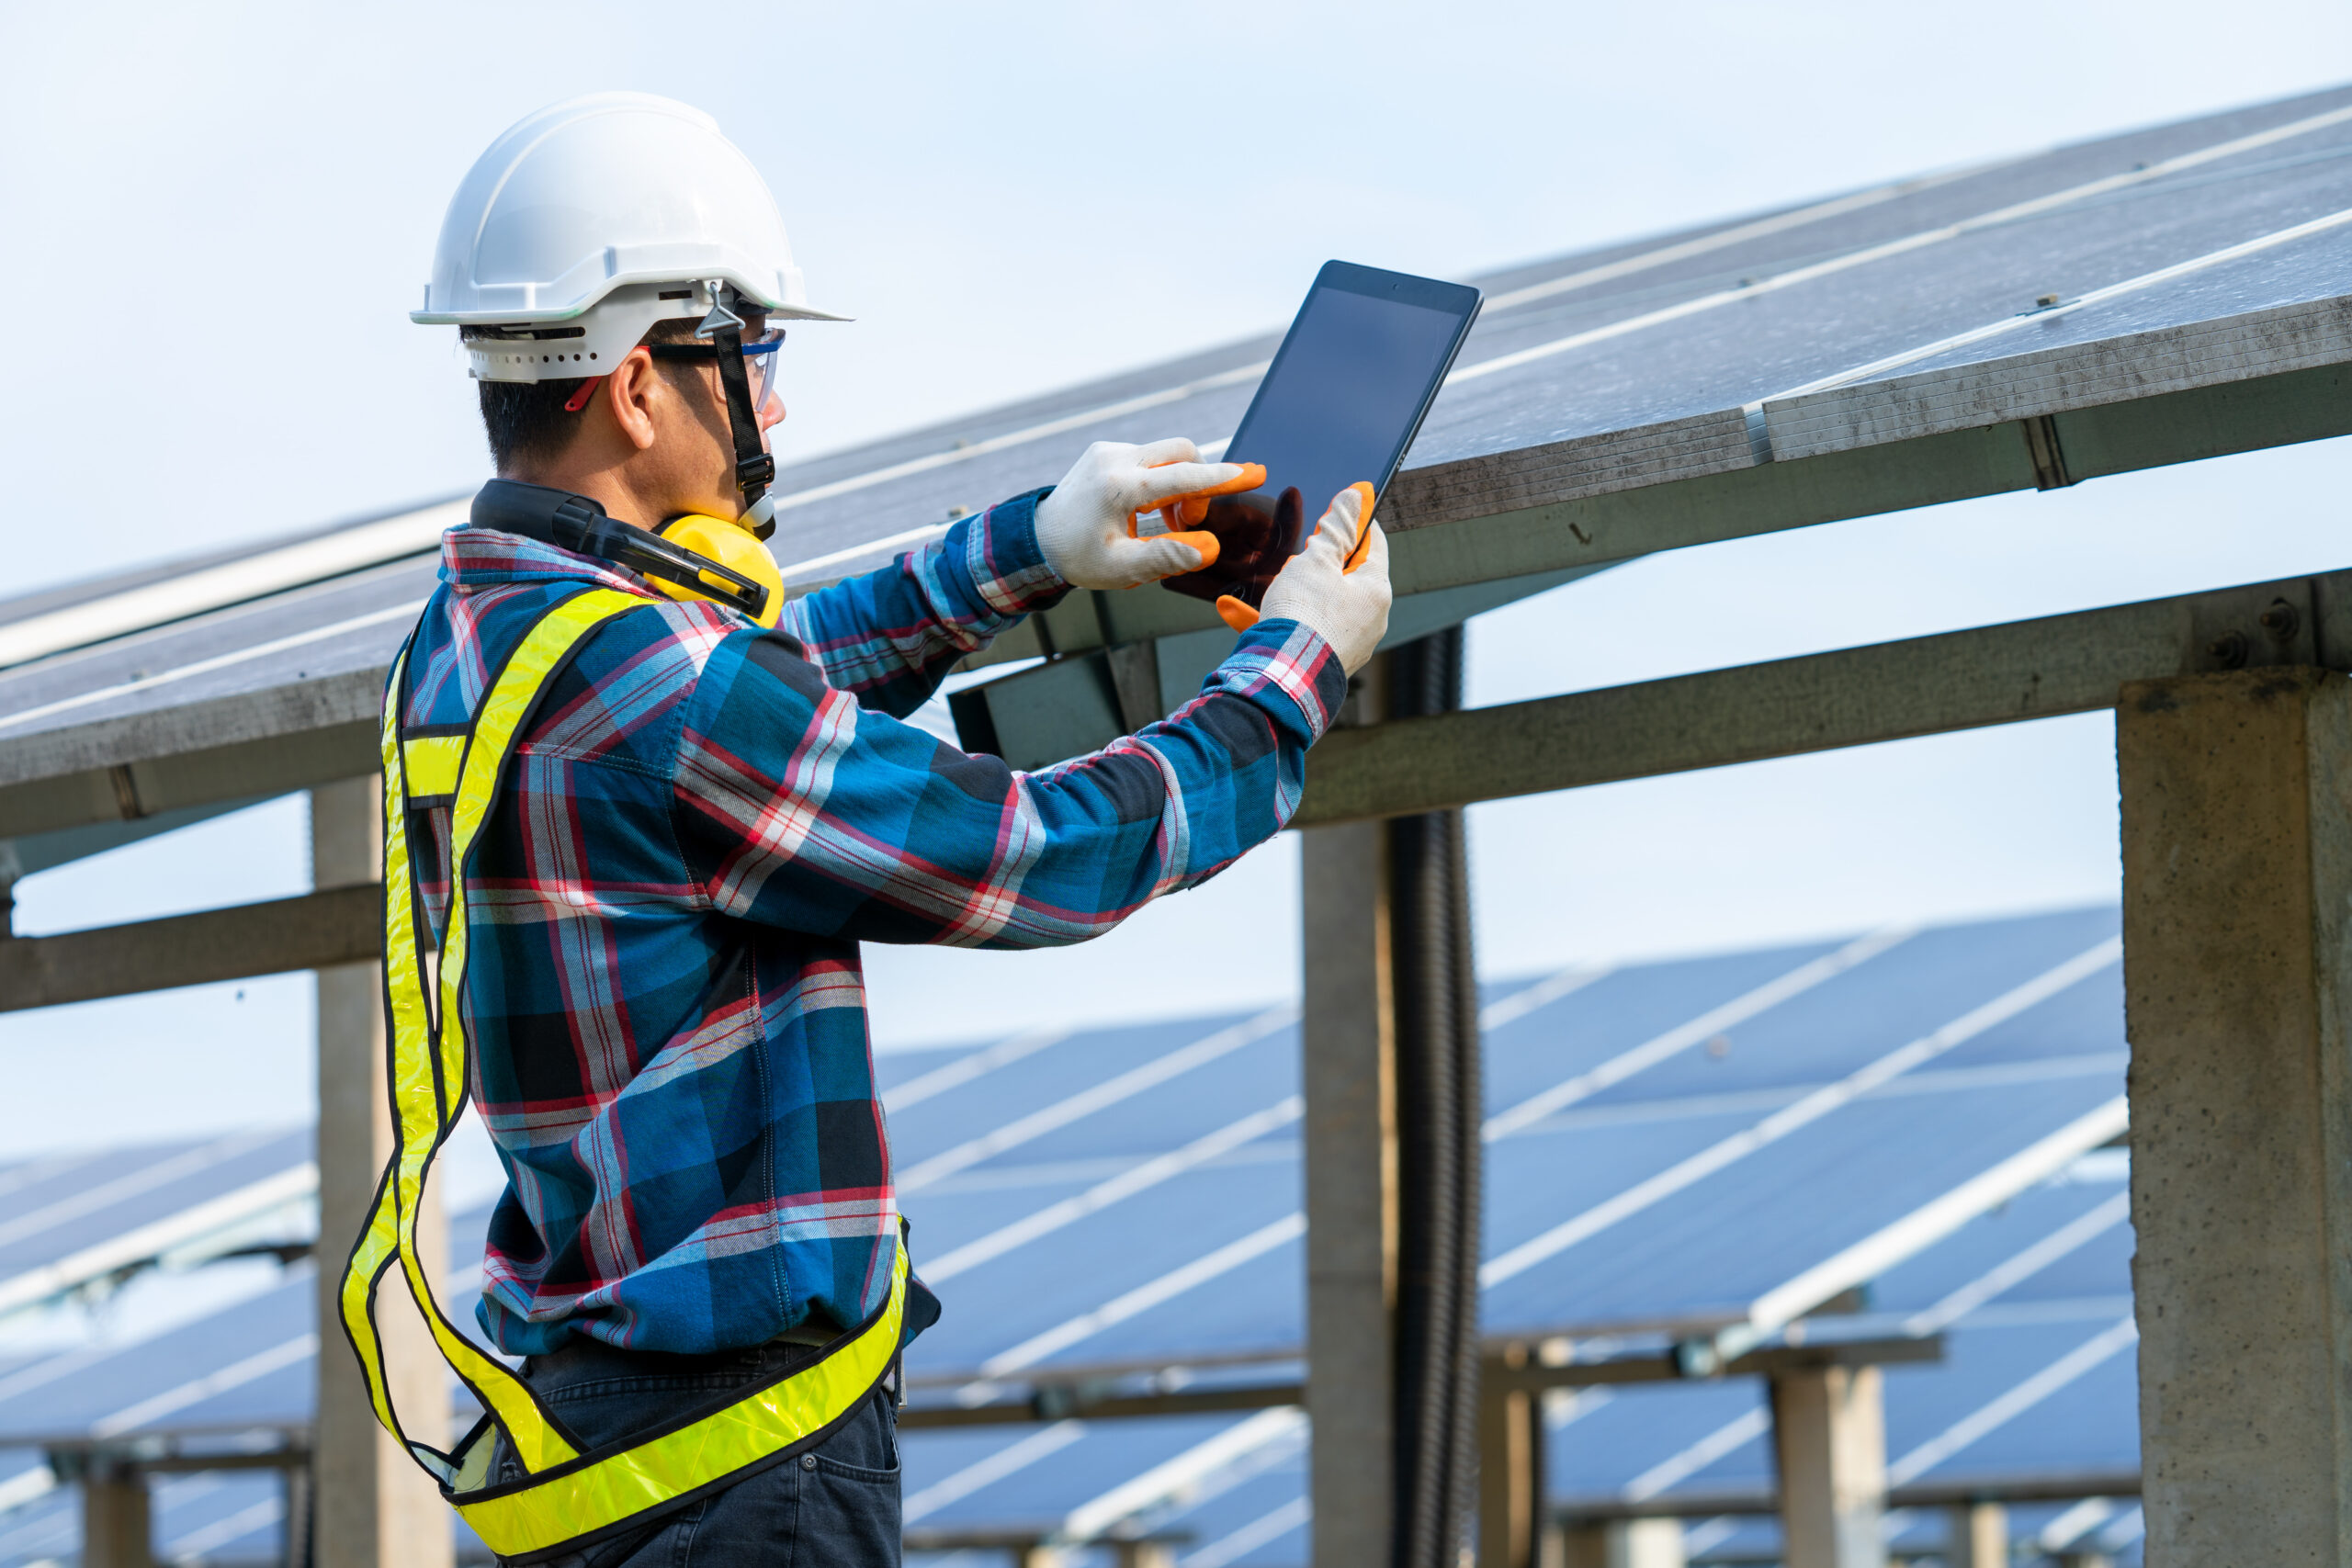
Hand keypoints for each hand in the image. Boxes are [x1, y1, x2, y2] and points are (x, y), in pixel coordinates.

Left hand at [1034, 438, 1265, 590]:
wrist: (1036, 540)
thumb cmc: (1078, 557)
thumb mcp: (1122, 569)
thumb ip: (1166, 558)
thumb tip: (1207, 549)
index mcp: (1117, 488)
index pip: (1182, 477)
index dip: (1220, 479)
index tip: (1252, 474)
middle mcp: (1114, 459)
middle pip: (1181, 452)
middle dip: (1200, 482)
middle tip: (1192, 521)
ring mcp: (1109, 451)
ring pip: (1167, 455)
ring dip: (1180, 485)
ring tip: (1169, 524)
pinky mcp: (1106, 451)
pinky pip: (1149, 458)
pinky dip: (1161, 481)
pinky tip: (1148, 513)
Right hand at [1231, 482, 1389, 674]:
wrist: (1283, 679)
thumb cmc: (1303, 616)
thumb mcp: (1316, 559)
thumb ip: (1336, 526)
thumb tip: (1357, 496)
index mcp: (1376, 589)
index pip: (1374, 543)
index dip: (1354, 522)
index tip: (1334, 512)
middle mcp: (1371, 619)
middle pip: (1347, 575)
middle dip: (1318, 561)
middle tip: (1296, 554)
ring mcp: (1349, 643)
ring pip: (1321, 604)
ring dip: (1293, 591)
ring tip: (1269, 586)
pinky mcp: (1325, 660)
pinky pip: (1302, 630)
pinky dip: (1278, 620)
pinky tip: (1240, 613)